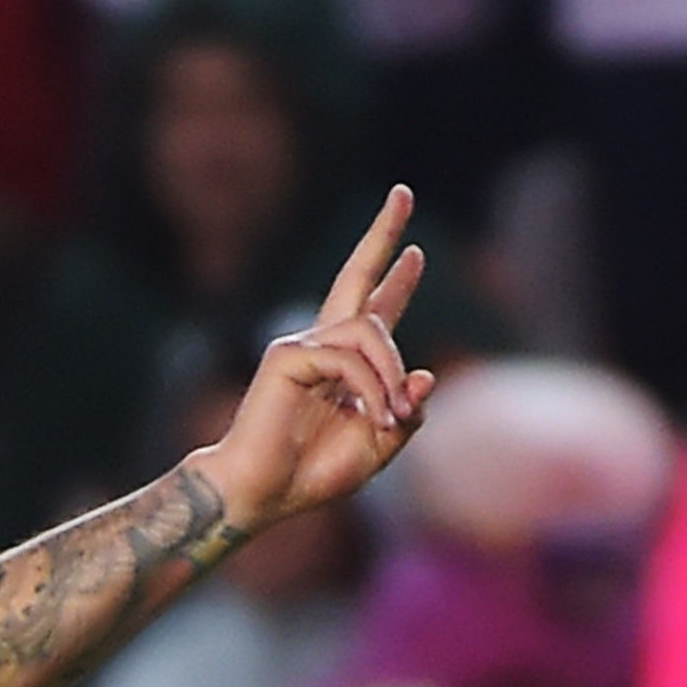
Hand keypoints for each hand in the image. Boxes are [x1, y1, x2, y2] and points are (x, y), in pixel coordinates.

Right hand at [195, 187, 436, 533]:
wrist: (261, 493)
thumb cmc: (310, 476)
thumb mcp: (375, 447)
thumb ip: (404, 414)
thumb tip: (425, 374)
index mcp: (342, 366)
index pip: (371, 311)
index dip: (395, 282)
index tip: (416, 252)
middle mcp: (322, 345)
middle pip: (355, 277)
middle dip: (381, 235)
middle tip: (403, 192)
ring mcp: (302, 346)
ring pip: (369, 333)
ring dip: (390, 375)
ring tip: (391, 417)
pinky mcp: (288, 356)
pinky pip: (349, 359)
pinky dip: (370, 389)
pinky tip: (373, 417)